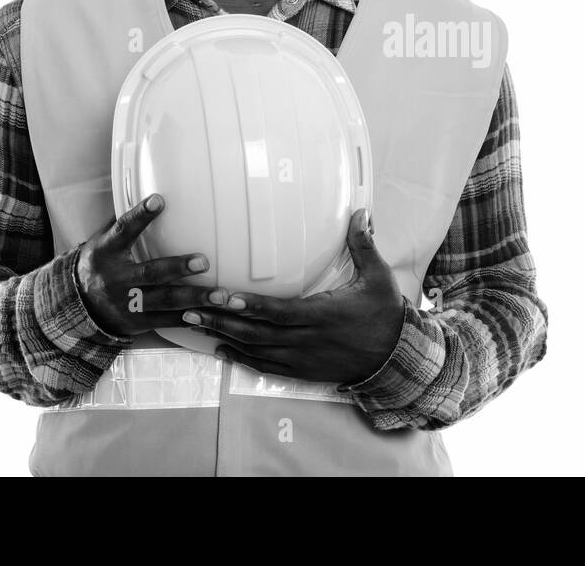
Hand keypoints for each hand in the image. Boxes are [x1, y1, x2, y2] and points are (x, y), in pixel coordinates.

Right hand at [74, 194, 224, 337]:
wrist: (77, 306)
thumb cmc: (100, 264)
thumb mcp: (102, 241)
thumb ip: (123, 223)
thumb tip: (148, 192)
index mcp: (106, 253)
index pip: (123, 231)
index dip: (139, 216)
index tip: (158, 200)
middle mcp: (116, 279)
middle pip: (150, 273)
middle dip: (178, 267)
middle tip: (204, 261)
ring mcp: (126, 303)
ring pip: (163, 301)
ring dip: (194, 298)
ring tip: (221, 294)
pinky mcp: (137, 322)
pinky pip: (166, 321)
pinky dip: (189, 319)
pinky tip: (210, 314)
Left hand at [184, 209, 403, 384]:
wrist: (395, 358)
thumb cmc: (385, 314)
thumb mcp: (378, 277)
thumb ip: (363, 245)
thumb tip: (359, 212)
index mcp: (323, 315)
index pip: (279, 311)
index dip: (250, 305)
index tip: (224, 296)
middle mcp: (307, 339)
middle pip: (256, 333)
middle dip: (221, 320)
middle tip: (189, 309)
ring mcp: (302, 358)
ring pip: (255, 350)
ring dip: (224, 336)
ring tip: (194, 325)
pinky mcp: (302, 370)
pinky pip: (265, 367)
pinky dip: (241, 359)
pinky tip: (221, 348)